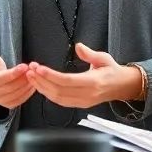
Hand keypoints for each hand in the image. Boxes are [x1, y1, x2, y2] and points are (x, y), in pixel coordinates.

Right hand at [0, 40, 33, 108]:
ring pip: (16, 94)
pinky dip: (28, 93)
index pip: (0, 79)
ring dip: (27, 85)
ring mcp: (0, 101)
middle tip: (33, 69)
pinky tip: (33, 83)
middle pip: (10, 87)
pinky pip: (20, 100)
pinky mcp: (8, 105)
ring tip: (34, 74)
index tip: (25, 66)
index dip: (13, 73)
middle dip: (23, 78)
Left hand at [25, 43, 141, 108]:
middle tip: (30, 70)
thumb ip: (90, 53)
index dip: (51, 75)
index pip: (68, 81)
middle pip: (59, 91)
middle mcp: (87, 94)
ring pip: (58, 98)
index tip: (39, 68)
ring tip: (32, 77)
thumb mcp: (104, 58)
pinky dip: (49, 94)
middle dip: (42, 81)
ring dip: (42, 88)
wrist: (121, 86)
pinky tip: (41, 86)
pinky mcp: (80, 104)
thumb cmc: (112, 70)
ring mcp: (83, 102)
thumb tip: (78, 46)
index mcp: (93, 82)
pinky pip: (61, 102)